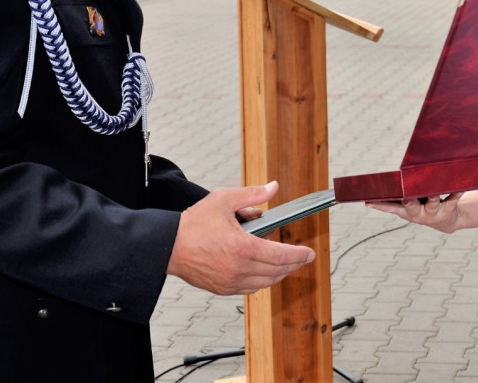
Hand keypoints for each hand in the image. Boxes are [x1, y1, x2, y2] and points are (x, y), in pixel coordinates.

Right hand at [167, 181, 314, 294]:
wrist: (167, 245)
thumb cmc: (194, 223)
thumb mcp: (224, 200)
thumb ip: (252, 194)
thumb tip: (273, 187)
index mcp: (242, 247)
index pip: (280, 255)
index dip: (299, 255)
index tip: (310, 253)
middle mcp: (238, 268)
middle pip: (277, 271)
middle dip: (294, 264)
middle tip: (304, 257)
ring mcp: (229, 281)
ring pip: (265, 282)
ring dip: (279, 274)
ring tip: (287, 263)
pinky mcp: (222, 288)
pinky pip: (250, 289)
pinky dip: (262, 281)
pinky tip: (266, 272)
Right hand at [366, 193, 464, 232]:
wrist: (447, 220)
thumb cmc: (423, 205)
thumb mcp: (410, 203)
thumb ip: (399, 195)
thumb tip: (381, 180)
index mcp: (407, 211)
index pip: (391, 208)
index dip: (381, 205)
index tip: (369, 201)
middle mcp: (419, 213)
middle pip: (411, 207)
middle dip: (408, 202)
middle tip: (405, 197)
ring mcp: (434, 212)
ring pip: (433, 204)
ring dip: (432, 198)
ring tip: (433, 192)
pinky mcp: (449, 208)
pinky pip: (452, 200)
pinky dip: (456, 193)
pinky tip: (460, 187)